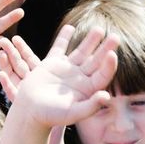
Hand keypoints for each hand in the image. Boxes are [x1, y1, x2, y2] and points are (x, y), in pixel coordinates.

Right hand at [0, 25, 117, 127]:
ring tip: (98, 29)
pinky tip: (70, 27)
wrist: (29, 111)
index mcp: (88, 90)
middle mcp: (80, 78)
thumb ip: (90, 106)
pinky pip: (60, 47)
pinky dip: (64, 37)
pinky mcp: (52, 63)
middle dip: (105, 48)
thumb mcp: (72, 113)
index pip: (103, 75)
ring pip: (82, 52)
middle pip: (96, 61)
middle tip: (115, 36)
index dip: (109, 65)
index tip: (112, 53)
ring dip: (90, 40)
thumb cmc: (51, 116)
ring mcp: (67, 70)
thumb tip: (106, 96)